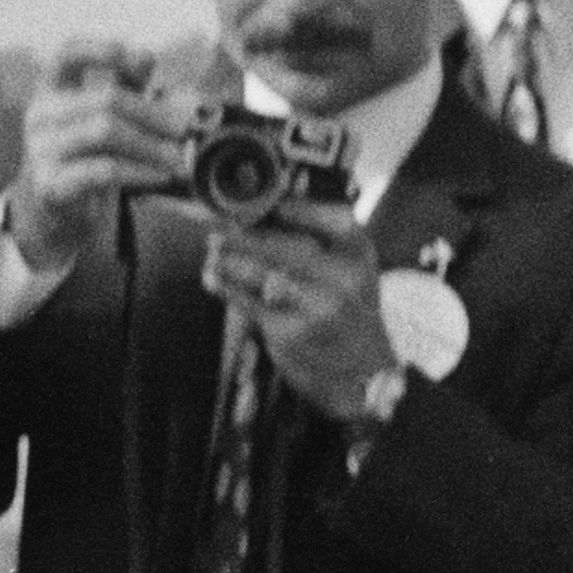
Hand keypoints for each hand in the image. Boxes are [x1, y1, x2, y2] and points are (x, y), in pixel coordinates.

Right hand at [0, 44, 187, 284]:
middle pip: (105, 99)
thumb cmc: (84, 158)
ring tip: (178, 157)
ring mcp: (40, 150)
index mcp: (49, 90)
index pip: (67, 54)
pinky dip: (139, 171)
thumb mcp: (102, 118)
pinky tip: (161, 176)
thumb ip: (123, 85)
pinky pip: (104, 170)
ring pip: (105, 132)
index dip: (102, 49)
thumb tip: (147, 56)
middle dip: (152, 113)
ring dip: (151, 145)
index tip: (143, 62)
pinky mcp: (50, 184)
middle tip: (184, 130)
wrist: (54, 213)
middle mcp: (40, 116)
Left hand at [208, 200, 397, 421]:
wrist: (362, 370)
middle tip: (218, 226)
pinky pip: (252, 304)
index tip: (263, 202)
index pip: (327, 217)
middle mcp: (343, 276)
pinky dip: (228, 289)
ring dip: (230, 260)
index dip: (293, 208)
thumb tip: (270, 210)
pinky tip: (213, 278)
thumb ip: (320, 236)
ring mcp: (317, 306)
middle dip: (246, 235)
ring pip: (263, 274)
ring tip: (211, 250)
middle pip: (286, 246)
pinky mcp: (291, 332)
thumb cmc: (348, 310)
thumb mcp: (351, 266)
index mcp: (359, 251)